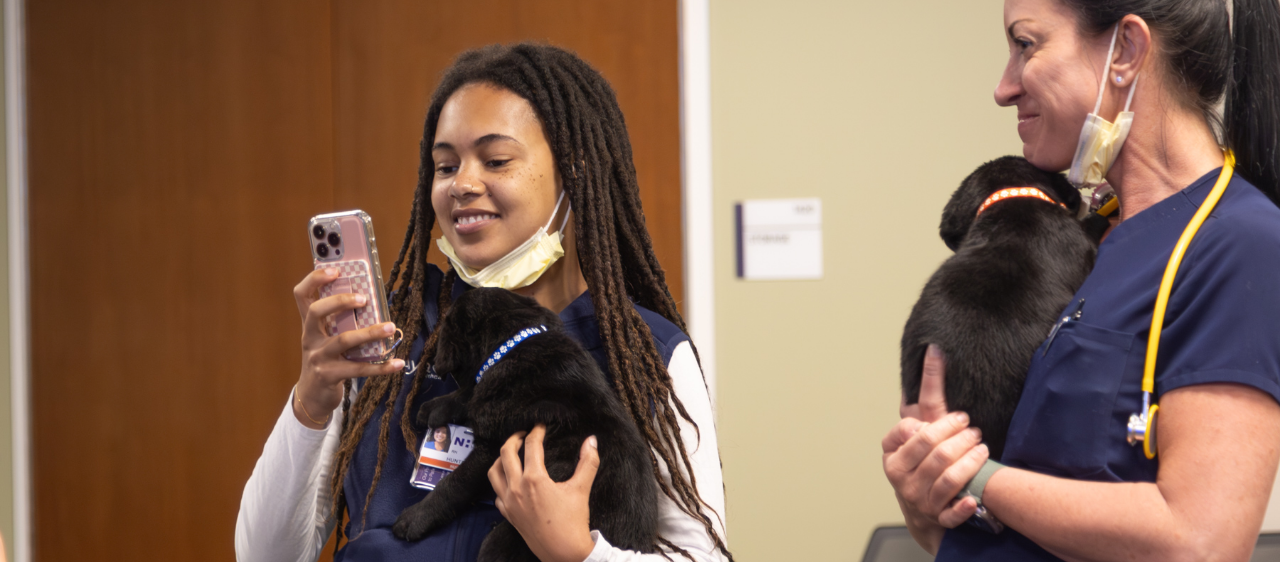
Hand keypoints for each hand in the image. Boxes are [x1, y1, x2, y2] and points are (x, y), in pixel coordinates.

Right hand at [292, 267, 403, 428]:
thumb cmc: (325, 360)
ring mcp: (318, 357)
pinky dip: (380, 367)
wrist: (311, 397)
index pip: (303, 295)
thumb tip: (372, 302)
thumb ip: (340, 321)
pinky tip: (397, 363)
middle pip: (317, 312)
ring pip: (343, 341)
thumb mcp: (325, 338)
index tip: (335, 269)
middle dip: (340, 302)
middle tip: (364, 298)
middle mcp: (310, 338)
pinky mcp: (329, 376)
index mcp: (309, 324)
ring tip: (390, 327)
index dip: (315, 279)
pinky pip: (358, 369)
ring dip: (369, 333)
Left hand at [488, 425, 597, 561]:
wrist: (564, 553)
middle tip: (523, 433)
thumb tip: (592, 441)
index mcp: (535, 479)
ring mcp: (509, 502)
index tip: (541, 426)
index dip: (536, 432)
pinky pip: (496, 493)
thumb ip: (587, 462)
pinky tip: (510, 481)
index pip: (531, 445)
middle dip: (514, 438)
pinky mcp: (508, 515)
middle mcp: (517, 488)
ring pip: (494, 472)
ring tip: (511, 453)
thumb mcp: (581, 489)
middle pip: (506, 453)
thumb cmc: (573, 522)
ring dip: (501, 459)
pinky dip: (500, 482)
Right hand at [882, 345, 986, 553]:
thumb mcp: (913, 433)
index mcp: (892, 454)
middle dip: (959, 438)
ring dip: (969, 462)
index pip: (914, 432)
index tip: (960, 416)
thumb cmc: (918, 464)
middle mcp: (902, 476)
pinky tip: (973, 497)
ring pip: (947, 477)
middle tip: (974, 430)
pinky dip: (962, 506)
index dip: (941, 424)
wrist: (921, 511)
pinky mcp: (936, 517)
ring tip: (982, 449)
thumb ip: (922, 399)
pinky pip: (950, 513)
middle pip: (934, 452)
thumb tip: (934, 353)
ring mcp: (919, 499)